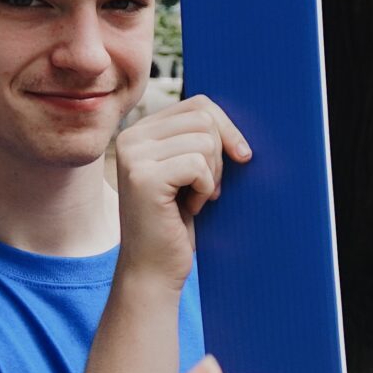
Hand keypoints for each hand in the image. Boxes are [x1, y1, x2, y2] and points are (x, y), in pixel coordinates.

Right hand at [112, 96, 250, 291]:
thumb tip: (240, 117)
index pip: (199, 104)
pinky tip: (189, 208)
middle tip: (208, 188)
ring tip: (195, 198)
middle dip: (220, 156)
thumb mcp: (190, 172)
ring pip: (204, 141)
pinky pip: (198, 164)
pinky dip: (206, 189)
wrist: (154, 267)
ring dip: (212, 176)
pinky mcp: (143, 177)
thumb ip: (200, 140)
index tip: (241, 157)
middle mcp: (131, 136)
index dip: (228, 129)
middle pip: (204, 119)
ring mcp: (133, 155)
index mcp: (142, 130)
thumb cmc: (179, 221)